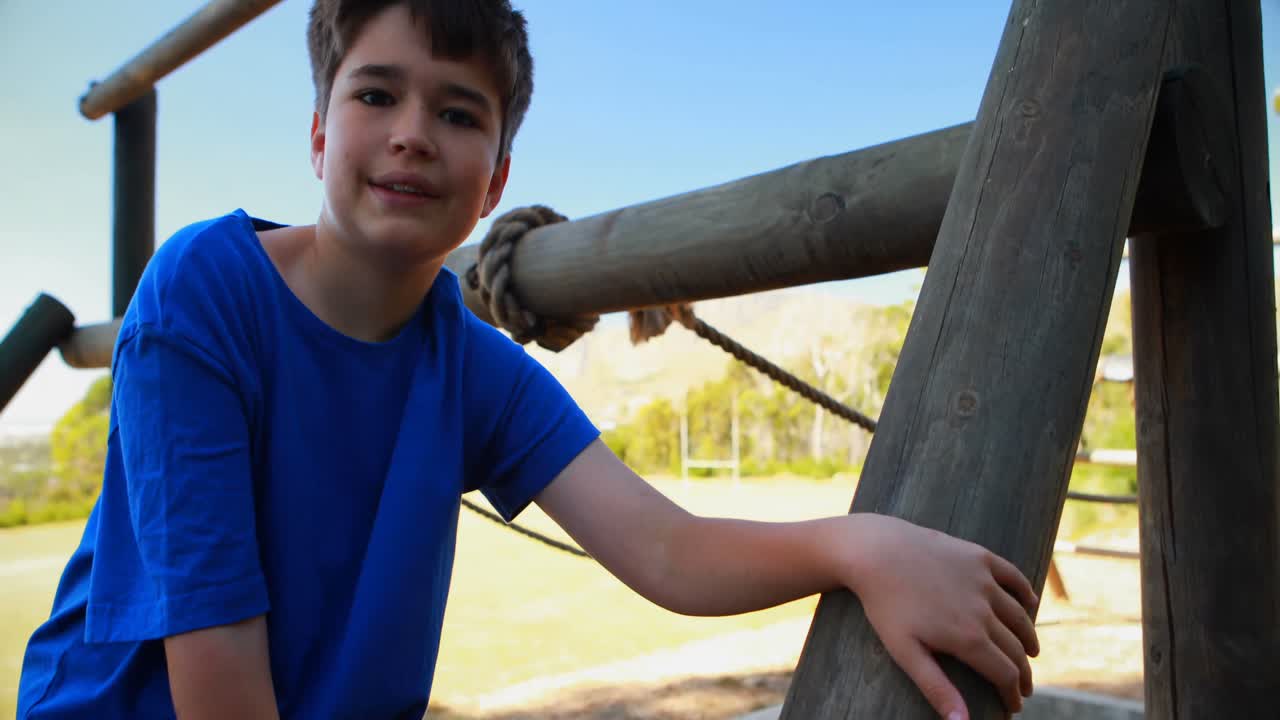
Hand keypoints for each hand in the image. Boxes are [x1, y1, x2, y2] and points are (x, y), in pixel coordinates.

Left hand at [842, 513, 1039, 718]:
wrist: (875, 551)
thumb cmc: (885, 605)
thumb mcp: (905, 652)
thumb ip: (936, 688)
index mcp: (968, 637)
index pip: (1005, 673)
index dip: (1012, 694)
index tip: (1013, 707)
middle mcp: (984, 609)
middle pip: (1016, 648)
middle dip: (1022, 672)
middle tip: (1023, 687)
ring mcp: (984, 580)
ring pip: (1019, 615)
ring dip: (1028, 637)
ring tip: (1030, 653)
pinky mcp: (979, 556)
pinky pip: (1013, 576)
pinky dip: (1026, 592)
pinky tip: (1031, 603)